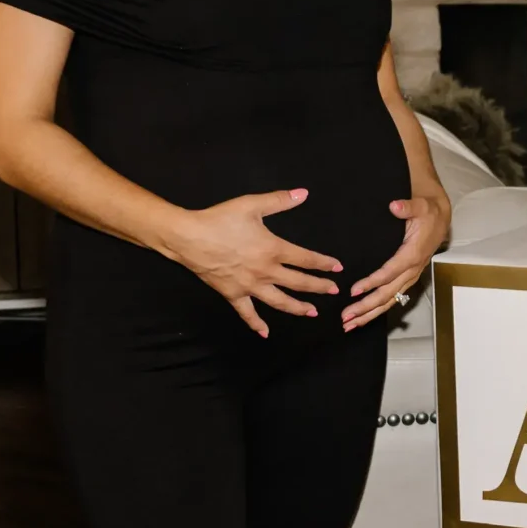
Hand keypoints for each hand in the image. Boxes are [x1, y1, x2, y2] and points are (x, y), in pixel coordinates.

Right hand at [167, 188, 343, 337]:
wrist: (188, 237)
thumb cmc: (220, 219)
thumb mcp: (251, 204)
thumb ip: (279, 200)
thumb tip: (304, 193)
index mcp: (274, 250)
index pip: (306, 259)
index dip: (324, 264)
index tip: (338, 268)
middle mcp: (266, 272)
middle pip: (299, 283)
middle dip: (319, 287)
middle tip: (333, 291)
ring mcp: (250, 286)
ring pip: (279, 301)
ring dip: (298, 308)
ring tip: (312, 312)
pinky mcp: (233, 294)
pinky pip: (247, 313)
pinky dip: (257, 324)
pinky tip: (266, 334)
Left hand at [343, 188, 450, 331]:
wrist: (440, 219)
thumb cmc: (427, 212)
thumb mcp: (420, 205)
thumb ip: (407, 206)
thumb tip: (395, 206)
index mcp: (412, 254)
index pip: (390, 272)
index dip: (373, 282)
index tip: (354, 290)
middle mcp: (412, 270)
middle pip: (388, 293)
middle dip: (366, 306)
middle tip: (346, 316)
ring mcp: (410, 277)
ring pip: (390, 300)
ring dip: (369, 314)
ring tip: (349, 324)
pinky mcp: (407, 279)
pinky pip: (392, 298)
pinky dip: (377, 310)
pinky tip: (362, 318)